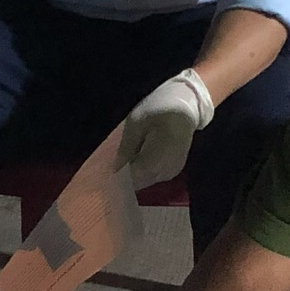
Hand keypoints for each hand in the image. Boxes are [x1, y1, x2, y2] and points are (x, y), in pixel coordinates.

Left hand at [116, 68, 213, 187]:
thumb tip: (114, 171)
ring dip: (132, 178)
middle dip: (123, 180)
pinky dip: (142, 175)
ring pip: (146, 182)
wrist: (185, 107)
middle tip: (106, 177)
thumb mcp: (136, 125)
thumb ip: (126, 150)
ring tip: (118, 170)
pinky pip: (154, 177)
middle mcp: (167, 169)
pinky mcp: (174, 171)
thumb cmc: (158, 109)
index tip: (104, 179)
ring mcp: (172, 172)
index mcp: (158, 156)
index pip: (134, 177)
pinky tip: (133, 168)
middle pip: (140, 183)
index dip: (118, 180)